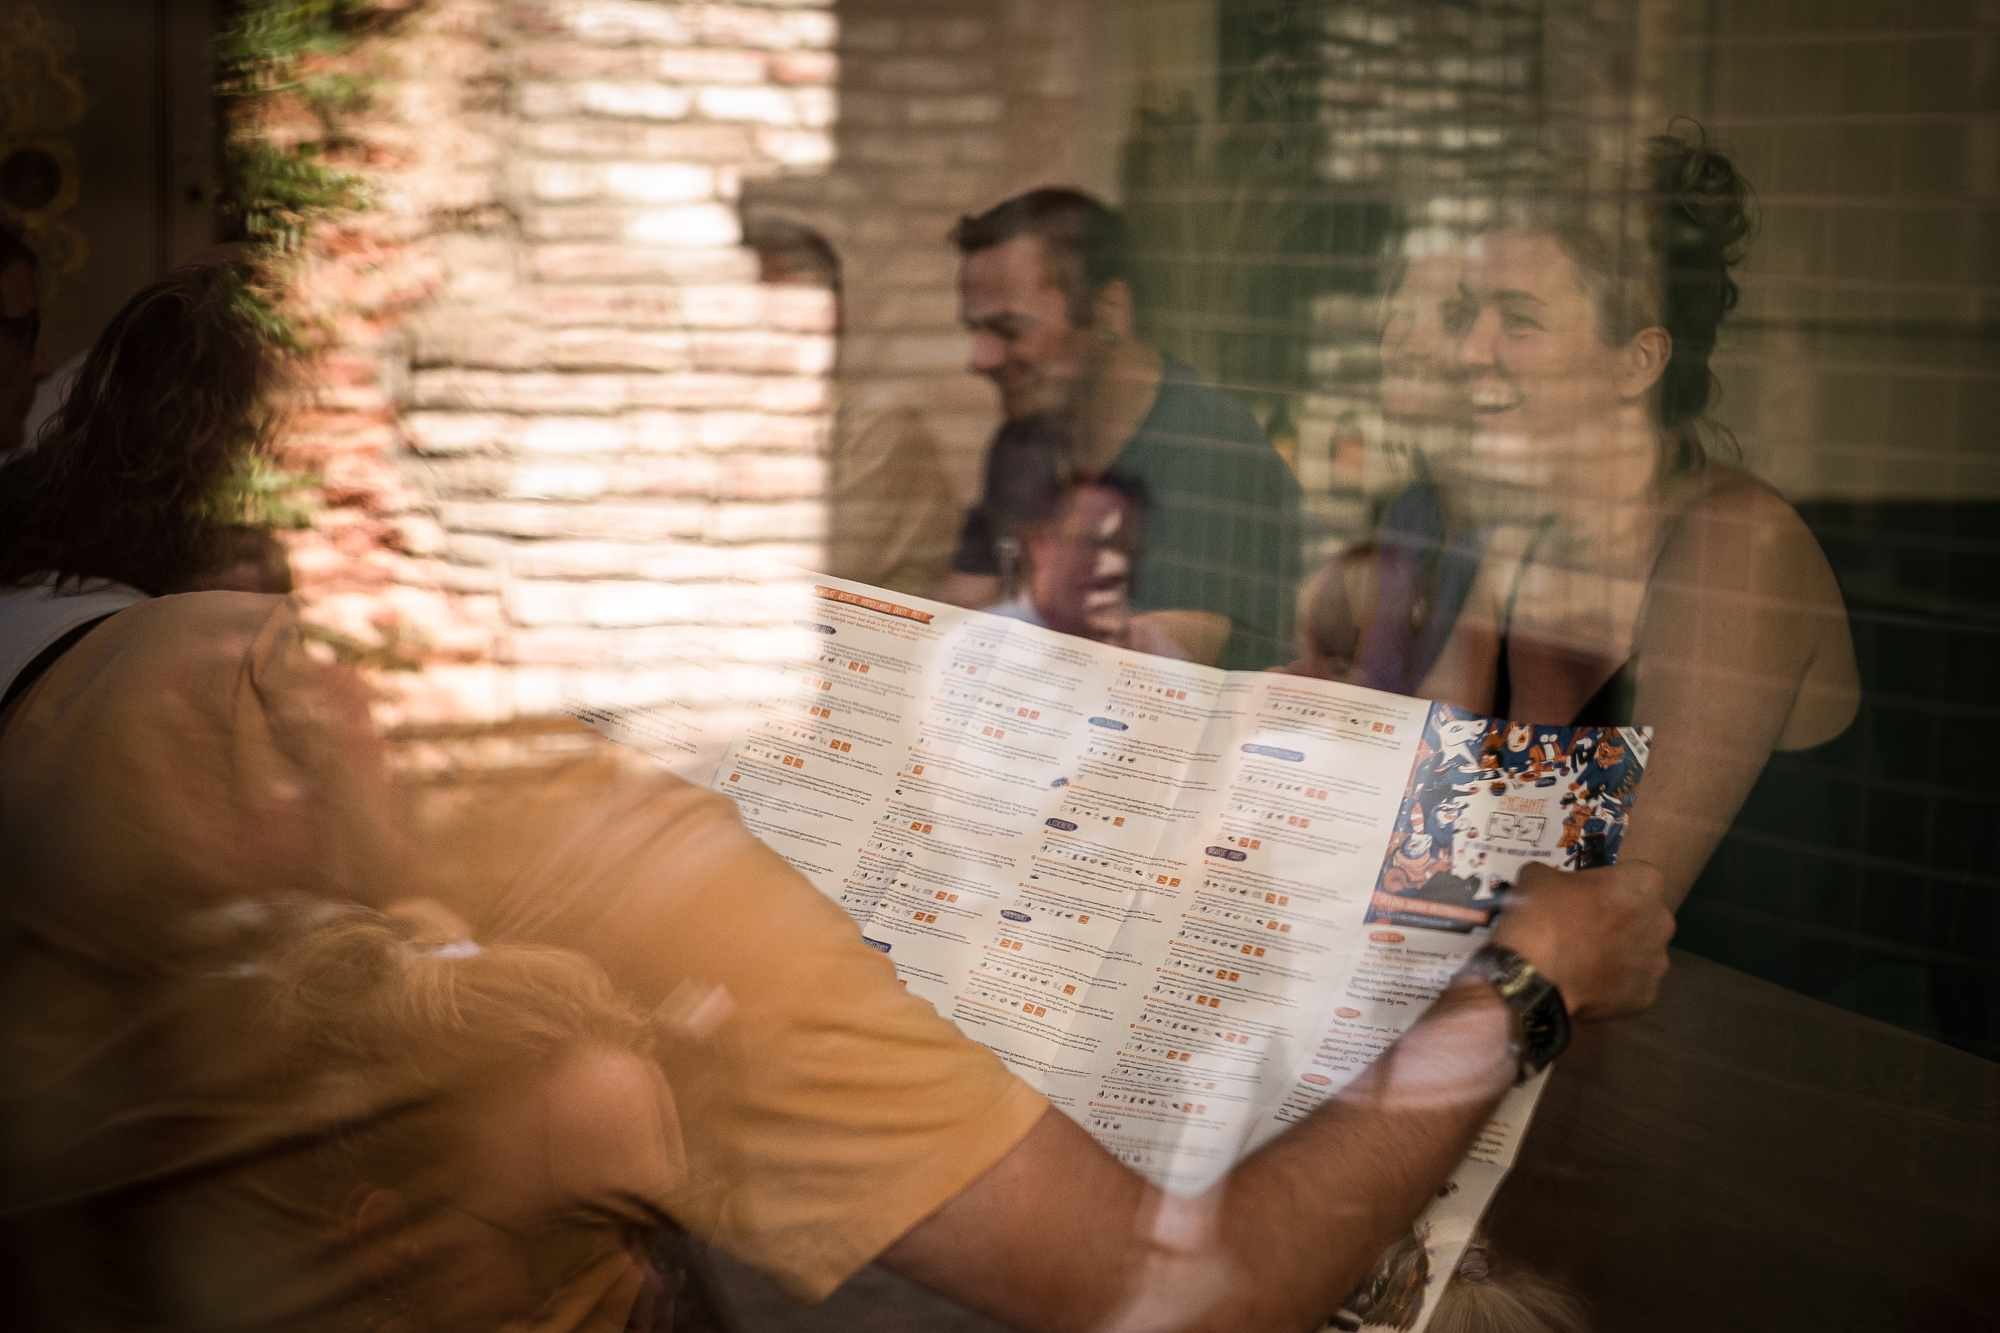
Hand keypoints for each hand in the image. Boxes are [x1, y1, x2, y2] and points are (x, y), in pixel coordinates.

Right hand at [1492, 861, 1673, 1019]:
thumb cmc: (1540, 917)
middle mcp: (1661, 922)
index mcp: (1643, 883)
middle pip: (1643, 916)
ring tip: (1582, 962)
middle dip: (1619, 920)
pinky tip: (1585, 984)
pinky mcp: (1645, 997)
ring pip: (1639, 953)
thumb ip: (1557, 877)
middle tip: (1583, 928)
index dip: (1607, 885)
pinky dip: (1612, 985)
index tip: (1584, 895)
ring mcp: (1656, 963)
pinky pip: (1630, 985)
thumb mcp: (1535, 877)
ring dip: (1618, 954)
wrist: (1531, 979)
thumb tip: (1554, 887)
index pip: (1633, 876)